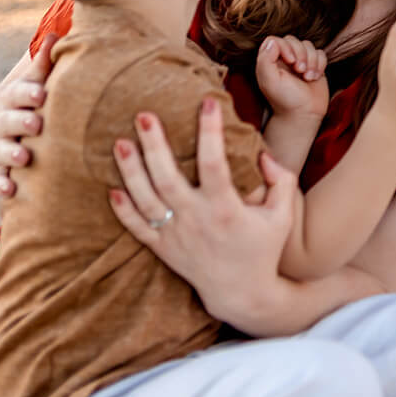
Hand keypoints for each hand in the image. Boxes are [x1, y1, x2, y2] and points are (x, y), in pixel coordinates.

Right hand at [0, 33, 54, 196]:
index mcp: (12, 99)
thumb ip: (42, 63)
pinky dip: (0, 185)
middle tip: (36, 125)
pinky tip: (10, 190)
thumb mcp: (30, 82)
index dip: (28, 94)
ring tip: (24, 159)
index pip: (19, 94)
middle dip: (20, 123)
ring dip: (11, 155)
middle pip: (8, 122)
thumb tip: (54, 33)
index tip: (41, 95)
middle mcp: (1, 123)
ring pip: (1, 151)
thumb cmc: (24, 101)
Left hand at [109, 98, 296, 327]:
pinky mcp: (163, 249)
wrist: (241, 294)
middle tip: (144, 115)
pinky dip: (123, 210)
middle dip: (154, 145)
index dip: (210, 131)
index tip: (207, 102)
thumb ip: (281, 181)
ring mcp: (176, 236)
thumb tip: (262, 155)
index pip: (214, 163)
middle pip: (167, 178)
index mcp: (225, 209)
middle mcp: (195, 220)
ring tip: (120, 143)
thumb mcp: (282, 216)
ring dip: (130, 171)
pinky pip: (137, 228)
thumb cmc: (264, 249)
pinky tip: (113, 188)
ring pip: (145, 200)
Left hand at [255, 35, 328, 118]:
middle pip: (293, 40)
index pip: (275, 40)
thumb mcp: (269, 81)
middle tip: (300, 71)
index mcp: (270, 61)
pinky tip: (315, 77)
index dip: (285, 47)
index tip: (289, 62)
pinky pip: (320, 53)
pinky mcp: (315, 65)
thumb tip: (273, 42)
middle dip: (300, 54)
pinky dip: (320, 64)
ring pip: (308, 45)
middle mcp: (284, 59)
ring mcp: (301, 61)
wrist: (304, 114)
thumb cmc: (284, 99)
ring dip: (311, 61)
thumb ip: (265, 60)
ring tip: (308, 77)